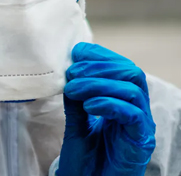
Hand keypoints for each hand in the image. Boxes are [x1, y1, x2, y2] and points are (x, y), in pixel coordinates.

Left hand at [58, 42, 155, 175]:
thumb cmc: (86, 158)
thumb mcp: (76, 122)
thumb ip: (76, 99)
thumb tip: (70, 72)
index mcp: (123, 101)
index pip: (121, 66)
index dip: (100, 55)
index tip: (76, 53)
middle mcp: (136, 109)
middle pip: (131, 72)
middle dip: (99, 66)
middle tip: (72, 73)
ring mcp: (141, 125)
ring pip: (132, 89)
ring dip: (99, 83)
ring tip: (74, 89)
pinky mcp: (141, 140)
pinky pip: (133, 114)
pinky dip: (109, 103)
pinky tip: (89, 105)